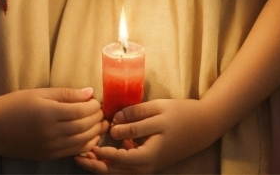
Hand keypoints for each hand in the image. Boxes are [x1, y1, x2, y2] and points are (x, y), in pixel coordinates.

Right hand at [0, 87, 108, 159]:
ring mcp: (51, 147)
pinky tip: (90, 137)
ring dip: (95, 132)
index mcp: (49, 113)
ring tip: (100, 123)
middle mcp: (52, 133)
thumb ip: (65, 94)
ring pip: (82, 142)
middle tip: (101, 111)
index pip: (81, 111)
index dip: (93, 106)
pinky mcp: (49, 156)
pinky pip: (73, 152)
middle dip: (96, 118)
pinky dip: (86, 145)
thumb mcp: (38, 93)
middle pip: (84, 127)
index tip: (96, 99)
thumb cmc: (13, 105)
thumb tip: (89, 92)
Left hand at [74, 99, 217, 173]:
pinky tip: (108, 144)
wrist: (203, 125)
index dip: (99, 152)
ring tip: (85, 151)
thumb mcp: (157, 111)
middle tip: (76, 154)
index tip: (84, 142)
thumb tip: (113, 126)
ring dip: (102, 162)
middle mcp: (146, 167)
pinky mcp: (150, 161)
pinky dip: (115, 159)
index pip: (116, 160)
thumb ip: (134, 119)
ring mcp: (149, 166)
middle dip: (94, 164)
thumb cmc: (180, 115)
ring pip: (120, 171)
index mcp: (147, 157)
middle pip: (114, 172)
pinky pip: (128, 165)